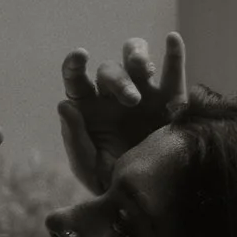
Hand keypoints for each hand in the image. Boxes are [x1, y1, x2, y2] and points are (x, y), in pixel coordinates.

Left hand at [57, 31, 186, 192]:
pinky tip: (172, 39)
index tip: (79, 56)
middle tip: (131, 101)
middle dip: (119, 79)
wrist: (150, 196)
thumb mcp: (87, 167)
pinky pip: (172, 70)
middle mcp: (113, 94)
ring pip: (136, 57)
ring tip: (145, 71)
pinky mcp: (172, 99)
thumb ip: (74, 138)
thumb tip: (64, 104)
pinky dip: (173, 53)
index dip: (74, 63)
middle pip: (109, 70)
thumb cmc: (112, 181)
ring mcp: (144, 93)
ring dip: (138, 56)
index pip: (76, 78)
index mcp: (88, 107)